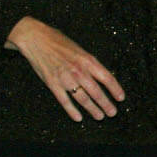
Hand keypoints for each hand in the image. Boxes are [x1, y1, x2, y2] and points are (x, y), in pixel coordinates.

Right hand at [8, 16, 124, 121]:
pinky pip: (65, 101)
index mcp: (87, 60)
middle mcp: (79, 71)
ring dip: (92, 109)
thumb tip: (101, 76)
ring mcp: (65, 78)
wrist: (36, 38)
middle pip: (96, 92)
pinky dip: (72, 111)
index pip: (107, 78)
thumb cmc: (58, 41)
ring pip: (82, 99)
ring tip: (100, 116)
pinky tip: (78, 118)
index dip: (115, 89)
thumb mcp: (79, 49)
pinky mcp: (52, 84)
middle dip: (106, 104)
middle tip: (112, 113)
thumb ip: (89, 63)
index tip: (121, 98)